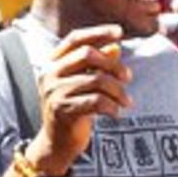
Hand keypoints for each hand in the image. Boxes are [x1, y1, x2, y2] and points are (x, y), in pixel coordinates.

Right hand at [27, 25, 130, 174]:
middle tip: (128, 77)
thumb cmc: (73, 110)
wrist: (57, 144)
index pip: (75, 38)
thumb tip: (115, 46)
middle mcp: (49, 74)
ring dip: (118, 90)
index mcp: (52, 63)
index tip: (119, 32)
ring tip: (126, 101)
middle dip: (113, 65)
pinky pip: (96, 101)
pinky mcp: (63, 110)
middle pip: (88, 55)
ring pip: (96, 80)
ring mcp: (54, 92)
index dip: (98, 32)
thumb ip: (97, 65)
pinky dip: (112, 106)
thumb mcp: (84, 84)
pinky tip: (116, 112)